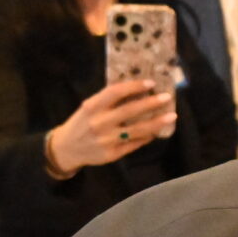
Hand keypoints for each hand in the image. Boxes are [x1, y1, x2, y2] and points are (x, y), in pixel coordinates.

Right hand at [47, 80, 174, 174]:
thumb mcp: (89, 107)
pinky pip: (134, 144)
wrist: (66, 149)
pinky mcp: (112, 154)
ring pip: (136, 130)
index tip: (151, 83)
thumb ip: (108, 100)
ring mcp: (106, 140)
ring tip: (171, 116)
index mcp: (92, 107)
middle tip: (166, 97)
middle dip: (151, 103)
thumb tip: (137, 90)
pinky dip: (147, 137)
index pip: (115, 92)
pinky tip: (156, 132)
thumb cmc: (81, 123)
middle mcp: (99, 123)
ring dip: (156, 123)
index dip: (134, 86)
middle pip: (129, 111)